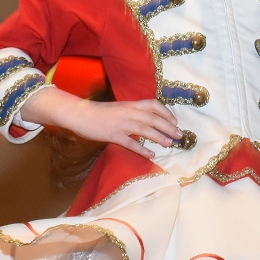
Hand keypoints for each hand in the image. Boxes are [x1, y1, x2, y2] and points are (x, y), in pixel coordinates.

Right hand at [20, 86, 180, 158]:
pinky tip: (151, 155)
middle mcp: (129, 113)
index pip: (153, 105)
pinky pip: (130, 143)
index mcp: (130, 104)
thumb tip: (147, 119)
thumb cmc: (99, 112)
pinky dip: (142, 149)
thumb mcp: (119, 108)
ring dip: (159, 137)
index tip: (174, 120)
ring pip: (145, 130)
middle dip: (168, 127)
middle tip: (179, 135)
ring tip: (170, 144)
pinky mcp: (113, 135)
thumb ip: (132, 112)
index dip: (166, 112)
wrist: (80, 114)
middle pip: (154, 119)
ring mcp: (121, 124)